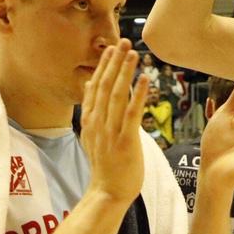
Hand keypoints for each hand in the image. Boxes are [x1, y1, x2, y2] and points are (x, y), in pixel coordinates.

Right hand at [79, 42, 149, 206]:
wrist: (107, 192)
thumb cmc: (105, 165)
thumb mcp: (92, 135)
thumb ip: (92, 110)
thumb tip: (89, 85)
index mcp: (90, 120)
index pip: (95, 87)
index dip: (103, 66)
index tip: (110, 48)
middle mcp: (98, 122)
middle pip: (105, 86)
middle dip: (114, 62)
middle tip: (122, 41)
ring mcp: (110, 131)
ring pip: (116, 95)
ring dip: (125, 72)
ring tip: (132, 52)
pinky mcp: (125, 141)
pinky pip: (132, 114)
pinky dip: (137, 95)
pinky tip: (144, 79)